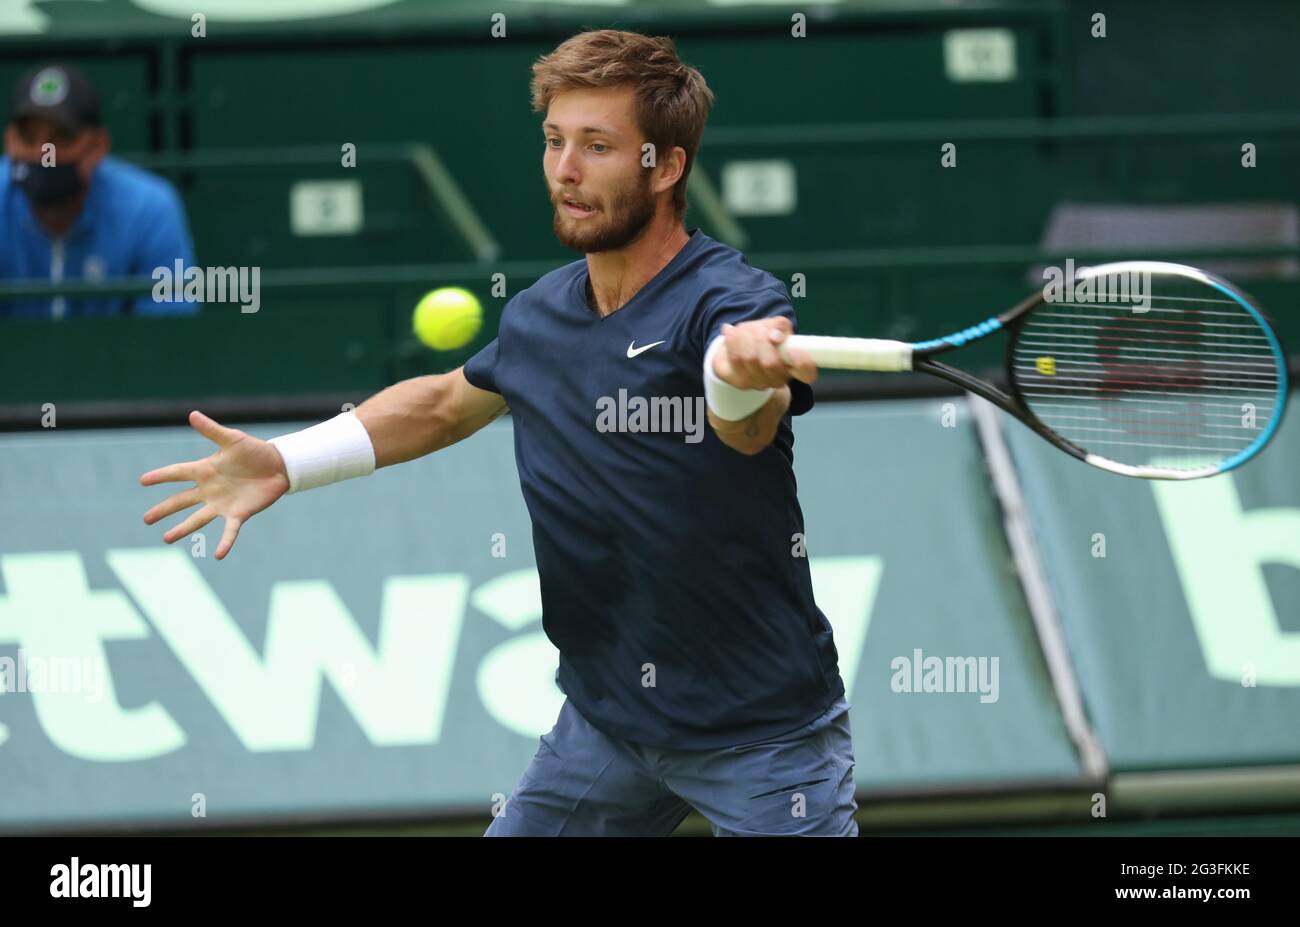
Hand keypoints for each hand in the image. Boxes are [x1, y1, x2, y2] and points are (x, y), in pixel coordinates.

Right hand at [140, 411, 289, 559]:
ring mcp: (222, 504)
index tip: (142, 481)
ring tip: (166, 539)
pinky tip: (218, 555)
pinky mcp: (239, 514)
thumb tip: (192, 414)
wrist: (279, 466)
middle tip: (146, 520)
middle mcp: (210, 489)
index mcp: (205, 470)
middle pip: (181, 501)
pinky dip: (224, 543)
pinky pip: (229, 531)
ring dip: (183, 529)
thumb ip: (212, 431)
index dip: (161, 476)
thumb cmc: (255, 451)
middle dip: (164, 510)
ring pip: (198, 519)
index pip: (177, 473)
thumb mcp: (233, 439)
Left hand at [712, 317, 817, 389]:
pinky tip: (729, 331)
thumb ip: (780, 326)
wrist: (738, 348)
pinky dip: (732, 340)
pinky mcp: (740, 382)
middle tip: (758, 328)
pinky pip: (735, 359)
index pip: (807, 373)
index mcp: (797, 367)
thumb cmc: (764, 336)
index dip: (802, 363)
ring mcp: (759, 384)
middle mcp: (780, 380)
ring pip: (750, 358)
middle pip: (771, 362)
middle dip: (761, 338)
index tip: (793, 349)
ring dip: (745, 336)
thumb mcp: (777, 325)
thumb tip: (775, 335)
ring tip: (744, 328)